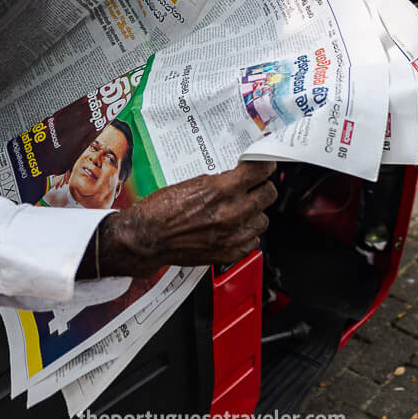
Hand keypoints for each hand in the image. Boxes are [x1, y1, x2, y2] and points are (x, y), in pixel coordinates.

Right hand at [92, 161, 277, 277]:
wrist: (148, 238)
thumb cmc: (162, 210)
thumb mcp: (193, 182)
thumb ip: (221, 181)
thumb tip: (238, 176)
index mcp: (223, 189)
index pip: (261, 170)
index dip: (265, 165)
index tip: (264, 165)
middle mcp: (232, 212)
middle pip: (269, 194)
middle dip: (261, 188)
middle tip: (253, 188)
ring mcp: (233, 235)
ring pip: (263, 220)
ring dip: (254, 214)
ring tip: (240, 212)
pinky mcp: (229, 253)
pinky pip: (253, 242)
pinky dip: (246, 235)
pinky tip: (234, 230)